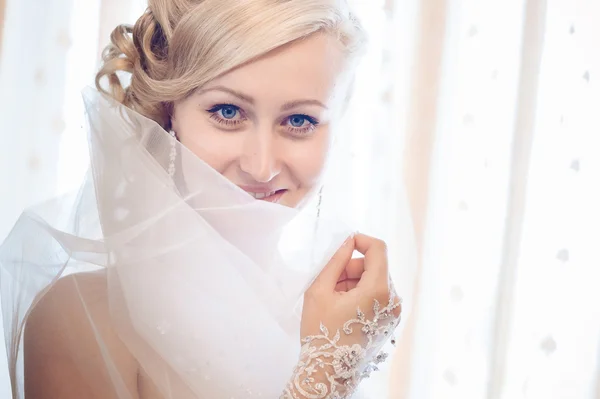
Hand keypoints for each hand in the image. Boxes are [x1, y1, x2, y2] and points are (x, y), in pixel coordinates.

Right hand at [281, 234, 401, 398]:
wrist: (328, 371)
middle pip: (374, 265)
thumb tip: (347, 241)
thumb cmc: (321, 332)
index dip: (360, 239)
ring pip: (374, 280)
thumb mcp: (320, 290)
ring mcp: (394, 312)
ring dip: (353, 282)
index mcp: (379, 290)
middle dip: (351, 267)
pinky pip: (376, 295)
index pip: (378, 248)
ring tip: (334, 301)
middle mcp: (393, 300)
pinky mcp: (390, 321)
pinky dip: (359, 294)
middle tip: (330, 283)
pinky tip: (343, 309)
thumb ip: (336, 261)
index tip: (343, 244)